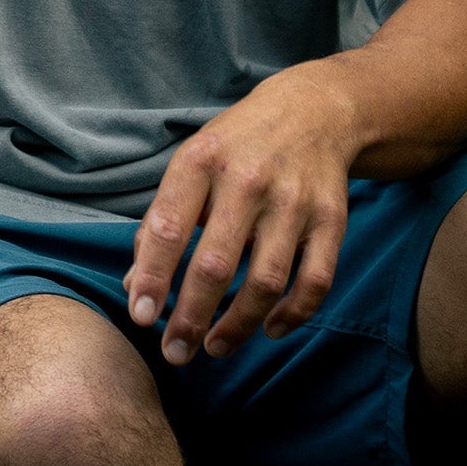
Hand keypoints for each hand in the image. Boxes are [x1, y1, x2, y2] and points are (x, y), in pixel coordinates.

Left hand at [123, 61, 362, 365]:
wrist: (315, 111)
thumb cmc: (237, 149)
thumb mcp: (191, 166)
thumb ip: (161, 223)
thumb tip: (135, 288)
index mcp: (202, 162)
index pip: (169, 228)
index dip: (152, 277)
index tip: (142, 317)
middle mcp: (248, 181)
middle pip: (216, 265)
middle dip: (191, 318)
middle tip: (176, 354)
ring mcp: (294, 202)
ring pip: (267, 282)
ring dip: (238, 326)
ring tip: (215, 347)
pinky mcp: (331, 220)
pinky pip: (315, 282)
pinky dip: (293, 315)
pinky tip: (270, 329)